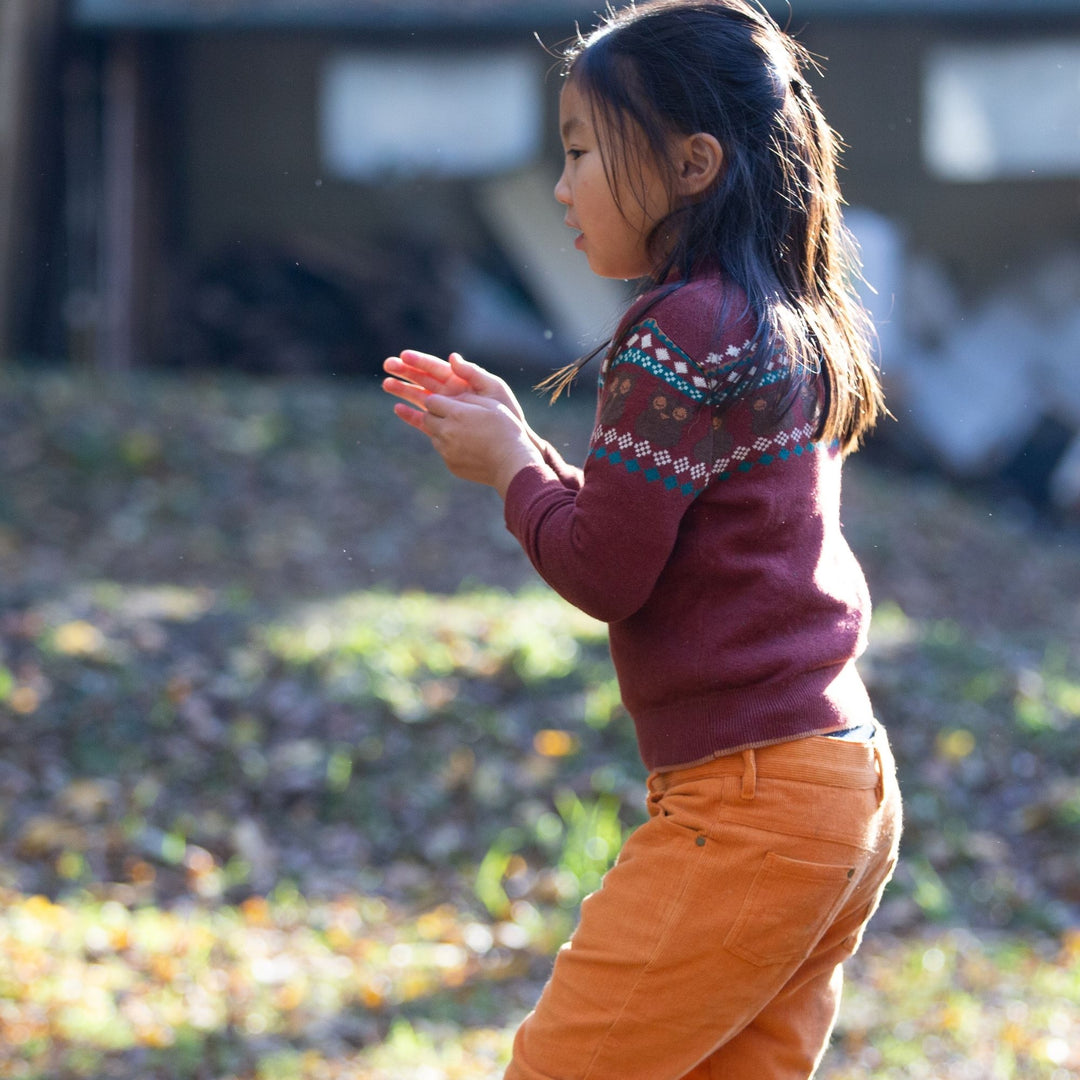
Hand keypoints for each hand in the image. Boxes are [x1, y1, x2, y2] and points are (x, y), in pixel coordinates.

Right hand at [382, 350, 525, 426]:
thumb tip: (452, 357)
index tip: (404, 355)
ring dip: (403, 390)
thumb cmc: (506, 413)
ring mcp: (446, 410)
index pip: (436, 368)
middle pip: (423, 380)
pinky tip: (397, 408)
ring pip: (420, 397)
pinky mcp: (444, 426)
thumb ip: (474, 373)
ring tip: (386, 384)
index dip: (419, 361)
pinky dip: (411, 414)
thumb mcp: (493, 389)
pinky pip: (423, 418)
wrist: (509, 442)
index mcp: (461, 381)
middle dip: (405, 372)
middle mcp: (451, 393)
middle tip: (387, 364)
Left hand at [420, 392, 542, 496]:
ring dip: (442, 431)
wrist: (511, 462)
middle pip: (428, 418)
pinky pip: (443, 452)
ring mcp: (447, 450)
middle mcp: (446, 432)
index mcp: (456, 413)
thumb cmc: (505, 429)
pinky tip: (467, 446)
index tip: (449, 402)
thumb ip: (467, 396)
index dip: (439, 400)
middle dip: (436, 414)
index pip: (431, 401)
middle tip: (452, 416)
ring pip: (434, 435)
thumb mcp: (490, 403)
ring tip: (462, 431)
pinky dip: (450, 447)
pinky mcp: (451, 464)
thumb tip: (450, 393)